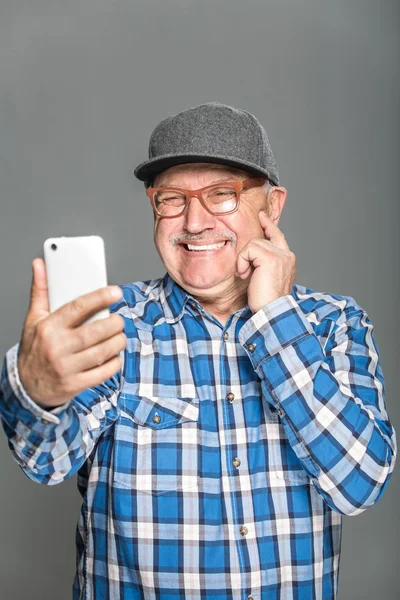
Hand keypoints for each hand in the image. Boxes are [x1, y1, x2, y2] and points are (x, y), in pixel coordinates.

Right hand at [17, 258, 126, 408]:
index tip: (116, 292)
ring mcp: (67, 367)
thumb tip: (40, 265)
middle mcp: (57, 347)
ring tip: (119, 336)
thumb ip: (41, 291)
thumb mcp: (33, 319)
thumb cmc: (34, 349)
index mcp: (49, 327)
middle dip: (114, 323)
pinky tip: (114, 355)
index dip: (100, 298)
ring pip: (103, 351)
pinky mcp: (75, 384)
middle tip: (119, 320)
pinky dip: (114, 363)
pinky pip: (103, 372)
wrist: (27, 386)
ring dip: (118, 342)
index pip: (78, 307)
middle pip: (95, 331)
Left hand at [235, 211, 296, 312]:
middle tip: (245, 271)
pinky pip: (248, 250)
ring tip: (246, 276)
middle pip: (261, 239)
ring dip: (244, 260)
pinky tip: (244, 274)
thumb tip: (252, 254)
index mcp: (288, 259)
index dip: (268, 224)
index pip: (278, 236)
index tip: (261, 215)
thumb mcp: (267, 277)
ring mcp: (280, 255)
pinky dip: (242, 261)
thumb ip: (265, 263)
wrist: (272, 311)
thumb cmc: (267, 301)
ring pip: (253, 243)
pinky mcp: (270, 257)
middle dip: (248, 254)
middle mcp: (287, 254)